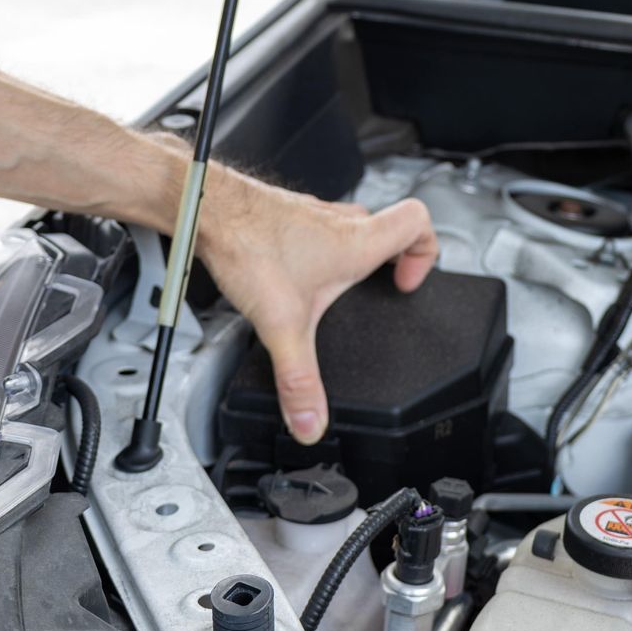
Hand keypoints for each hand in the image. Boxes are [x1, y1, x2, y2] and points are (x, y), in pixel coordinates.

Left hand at [198, 169, 436, 444]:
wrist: (205, 209)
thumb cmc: (248, 245)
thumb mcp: (282, 326)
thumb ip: (299, 379)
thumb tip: (312, 421)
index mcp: (356, 242)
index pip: (419, 222)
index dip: (426, 252)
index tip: (408, 282)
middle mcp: (339, 221)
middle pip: (387, 230)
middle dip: (388, 262)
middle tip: (376, 288)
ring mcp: (312, 213)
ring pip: (351, 226)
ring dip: (351, 253)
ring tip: (334, 285)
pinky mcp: (285, 213)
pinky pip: (316, 227)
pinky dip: (315, 248)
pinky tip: (290, 273)